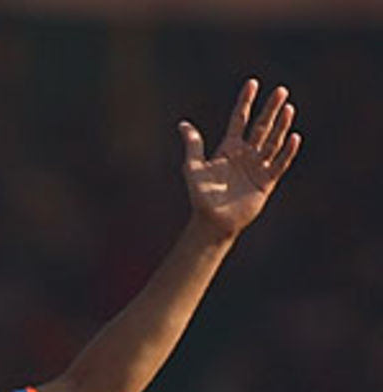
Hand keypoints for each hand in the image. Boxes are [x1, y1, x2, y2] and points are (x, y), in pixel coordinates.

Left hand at [180, 79, 299, 240]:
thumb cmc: (201, 197)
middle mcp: (245, 155)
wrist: (212, 223)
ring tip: (289, 109)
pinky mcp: (265, 182)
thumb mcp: (194, 169)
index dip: (245, 102)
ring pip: (273, 142)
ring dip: (281, 126)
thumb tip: (183, 125)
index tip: (252, 83)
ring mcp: (257, 167)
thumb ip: (193, 146)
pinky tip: (294, 137)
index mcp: (229, 149)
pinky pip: (279, 164)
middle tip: (281, 91)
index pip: (240, 119)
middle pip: (261, 126)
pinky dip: (287, 152)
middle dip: (270, 109)